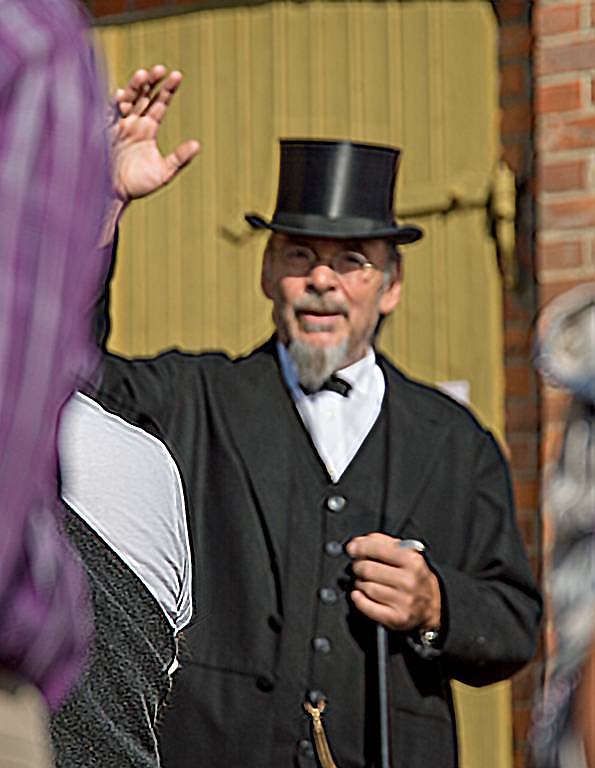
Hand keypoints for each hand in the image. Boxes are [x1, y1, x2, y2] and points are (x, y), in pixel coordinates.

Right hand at [110, 65, 199, 204]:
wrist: (115, 196)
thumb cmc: (139, 185)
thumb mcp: (164, 173)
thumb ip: (179, 158)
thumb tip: (197, 145)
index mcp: (147, 130)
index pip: (159, 104)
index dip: (168, 90)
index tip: (177, 75)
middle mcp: (133, 123)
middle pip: (143, 97)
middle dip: (151, 82)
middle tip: (161, 69)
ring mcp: (118, 126)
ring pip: (127, 101)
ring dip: (134, 88)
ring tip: (143, 75)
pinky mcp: (104, 133)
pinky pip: (108, 114)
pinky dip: (113, 105)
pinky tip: (121, 95)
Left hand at [345, 533, 440, 631]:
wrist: (431, 607)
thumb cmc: (415, 577)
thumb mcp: (407, 554)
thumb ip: (382, 543)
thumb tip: (357, 543)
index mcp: (413, 561)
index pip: (378, 549)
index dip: (361, 547)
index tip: (352, 548)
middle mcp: (409, 581)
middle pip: (368, 569)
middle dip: (358, 566)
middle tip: (358, 566)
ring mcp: (403, 601)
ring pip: (366, 587)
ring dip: (359, 582)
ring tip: (363, 580)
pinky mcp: (395, 619)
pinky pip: (366, 606)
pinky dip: (358, 599)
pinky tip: (359, 594)